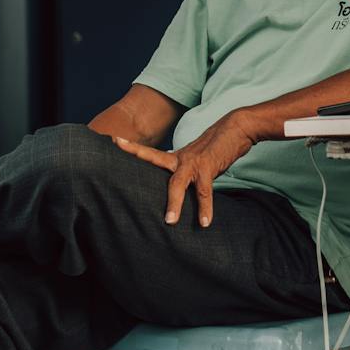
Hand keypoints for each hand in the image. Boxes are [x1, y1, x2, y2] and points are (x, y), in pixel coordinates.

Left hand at [113, 111, 261, 227]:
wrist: (236, 128)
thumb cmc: (216, 146)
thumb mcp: (196, 158)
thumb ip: (185, 172)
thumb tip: (179, 190)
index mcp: (176, 156)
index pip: (149, 153)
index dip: (131, 148)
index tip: (113, 140)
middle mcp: (180, 158)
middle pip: (154, 161)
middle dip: (138, 165)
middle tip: (122, 177)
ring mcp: (193, 161)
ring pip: (178, 183)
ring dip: (175, 204)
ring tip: (170, 222)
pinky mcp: (208, 166)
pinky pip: (204, 191)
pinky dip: (205, 208)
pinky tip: (205, 222)